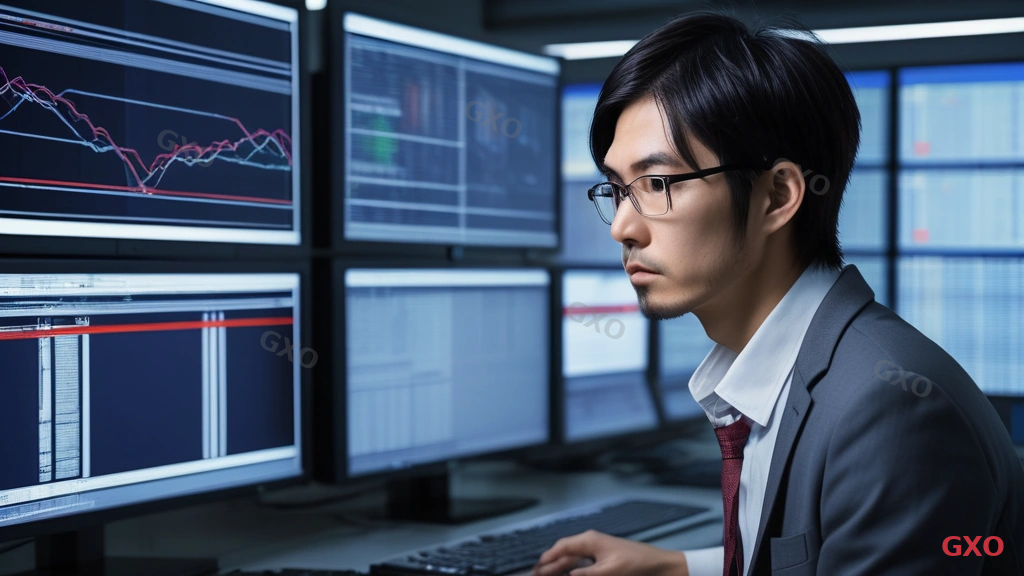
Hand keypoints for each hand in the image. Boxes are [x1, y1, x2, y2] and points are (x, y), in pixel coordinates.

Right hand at [532, 530, 688, 575]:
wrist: (661, 566)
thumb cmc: (638, 565)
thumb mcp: (609, 572)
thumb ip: (585, 575)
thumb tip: (567, 575)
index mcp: (590, 540)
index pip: (562, 547)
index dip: (547, 558)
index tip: (536, 569)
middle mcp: (592, 542)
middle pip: (565, 552)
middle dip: (551, 563)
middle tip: (538, 574)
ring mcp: (599, 549)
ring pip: (573, 558)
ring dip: (561, 567)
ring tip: (549, 575)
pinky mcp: (605, 558)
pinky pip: (583, 562)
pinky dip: (574, 569)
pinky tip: (571, 574)